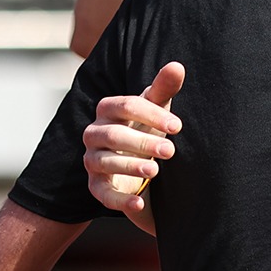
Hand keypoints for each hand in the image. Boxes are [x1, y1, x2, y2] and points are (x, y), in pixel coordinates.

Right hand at [83, 62, 185, 234]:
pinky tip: (139, 204)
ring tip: (156, 170)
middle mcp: (95, 133)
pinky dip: (120, 200)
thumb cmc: (147, 127)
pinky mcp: (96, 186)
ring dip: (130, 165)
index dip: (152, 114)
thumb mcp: (157, 109)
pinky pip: (102, 194)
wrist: (138, 162)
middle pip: (114, 134)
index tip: (178, 126)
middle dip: (143, 142)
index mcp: (108, 109)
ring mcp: (93, 160)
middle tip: (170, 150)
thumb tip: (177, 66)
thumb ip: (164, 89)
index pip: (126, 106)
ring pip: (105, 162)